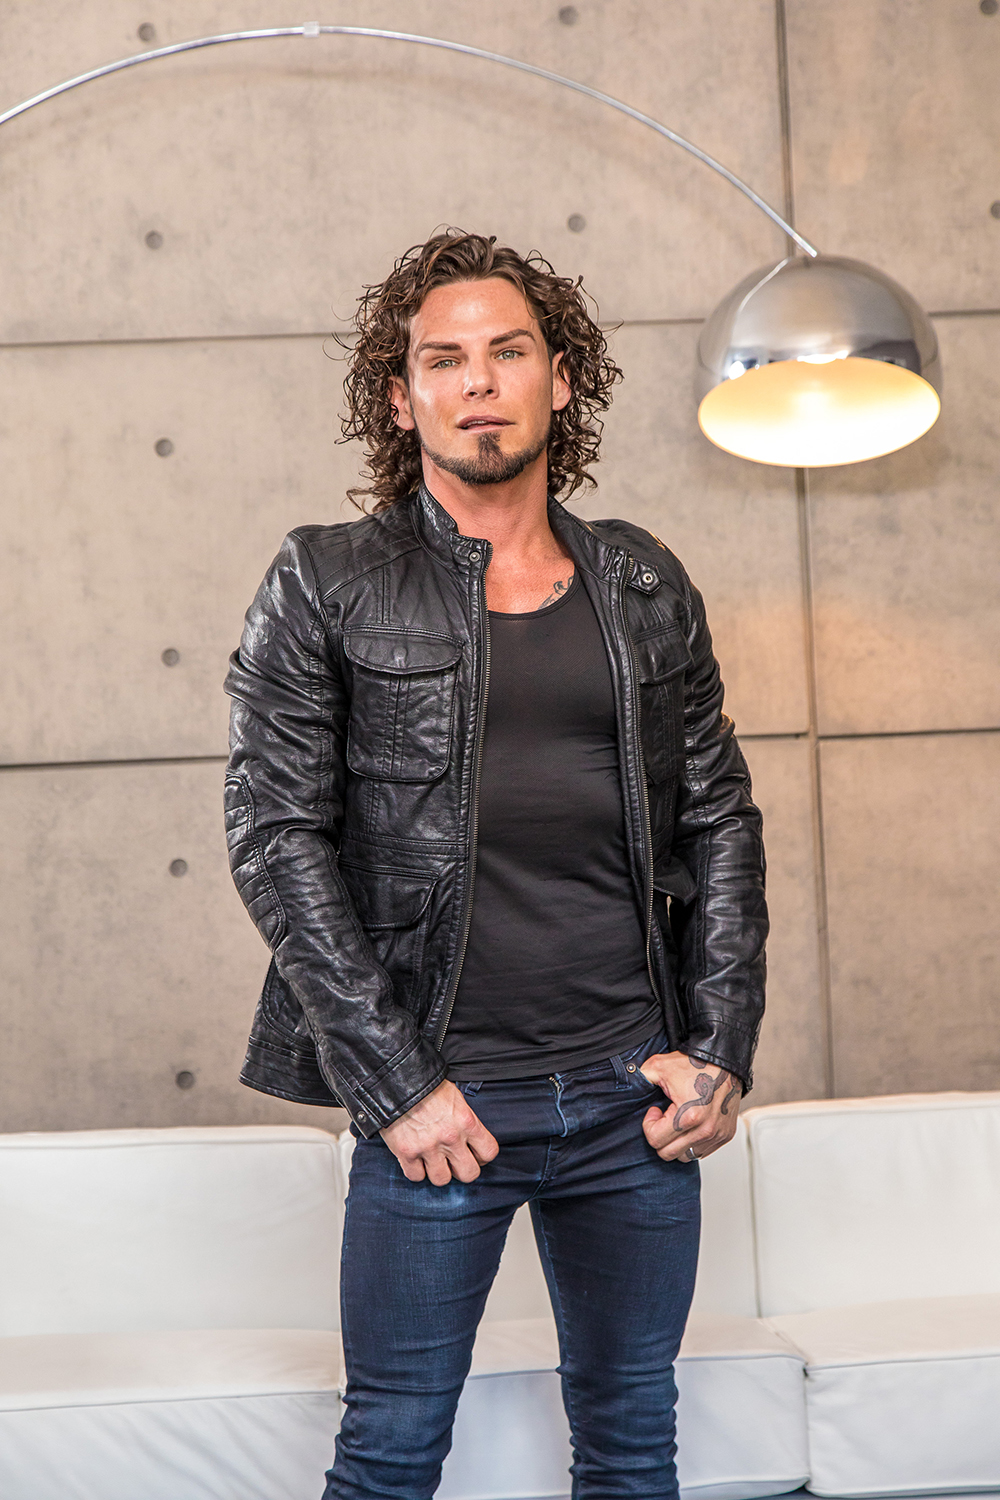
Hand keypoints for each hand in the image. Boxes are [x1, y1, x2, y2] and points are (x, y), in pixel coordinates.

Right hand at [380, 1079, 498, 1185]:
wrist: (397, 1080)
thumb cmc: (426, 1085)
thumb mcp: (455, 1098)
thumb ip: (464, 1121)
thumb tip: (469, 1139)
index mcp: (466, 1122)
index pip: (489, 1152)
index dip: (482, 1156)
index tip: (475, 1154)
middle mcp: (450, 1137)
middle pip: (469, 1173)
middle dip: (462, 1170)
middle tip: (454, 1162)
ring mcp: (428, 1147)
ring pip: (442, 1180)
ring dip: (438, 1172)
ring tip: (433, 1161)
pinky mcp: (406, 1152)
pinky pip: (416, 1177)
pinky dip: (416, 1171)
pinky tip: (416, 1160)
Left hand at [638, 1050, 740, 1161]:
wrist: (725, 1062)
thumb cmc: (696, 1064)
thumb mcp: (659, 1066)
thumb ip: (639, 1078)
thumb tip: (626, 1084)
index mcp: (688, 1116)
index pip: (655, 1140)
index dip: (649, 1125)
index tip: (655, 1111)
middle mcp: (704, 1130)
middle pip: (668, 1154)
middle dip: (660, 1137)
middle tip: (664, 1118)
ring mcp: (716, 1135)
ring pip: (685, 1156)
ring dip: (676, 1142)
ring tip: (678, 1121)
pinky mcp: (725, 1136)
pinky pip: (701, 1152)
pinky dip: (692, 1142)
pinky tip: (691, 1123)